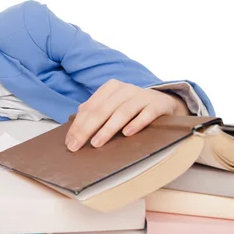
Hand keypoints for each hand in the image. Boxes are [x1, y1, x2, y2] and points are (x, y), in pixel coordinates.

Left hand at [65, 79, 189, 151]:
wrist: (163, 103)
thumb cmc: (131, 108)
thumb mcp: (111, 106)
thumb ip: (94, 112)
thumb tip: (74, 126)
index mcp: (110, 88)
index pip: (90, 108)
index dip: (78, 125)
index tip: (69, 142)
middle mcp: (125, 89)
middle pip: (102, 110)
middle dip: (86, 129)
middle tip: (76, 146)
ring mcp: (142, 96)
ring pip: (121, 112)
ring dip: (107, 129)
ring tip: (96, 143)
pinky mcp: (158, 105)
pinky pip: (146, 115)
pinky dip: (136, 124)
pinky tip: (127, 134)